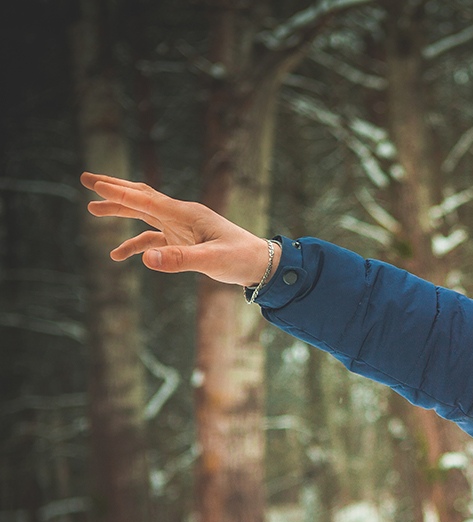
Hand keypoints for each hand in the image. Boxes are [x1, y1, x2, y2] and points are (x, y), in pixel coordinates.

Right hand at [80, 172, 277, 286]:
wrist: (262, 265)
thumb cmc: (240, 259)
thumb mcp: (210, 261)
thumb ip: (178, 260)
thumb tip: (144, 260)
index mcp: (186, 214)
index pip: (145, 199)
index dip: (118, 191)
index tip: (93, 183)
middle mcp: (182, 216)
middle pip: (141, 197)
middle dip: (114, 189)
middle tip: (86, 180)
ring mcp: (182, 228)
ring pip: (144, 214)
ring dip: (120, 211)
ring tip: (92, 210)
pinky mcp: (184, 242)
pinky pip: (154, 239)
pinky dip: (136, 245)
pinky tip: (118, 255)